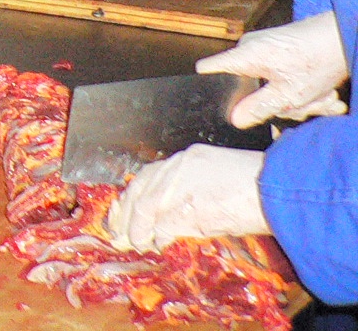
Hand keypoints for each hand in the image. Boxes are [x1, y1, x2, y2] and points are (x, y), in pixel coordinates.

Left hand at [106, 145, 269, 250]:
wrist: (281, 190)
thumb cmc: (262, 187)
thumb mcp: (220, 180)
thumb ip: (194, 190)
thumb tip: (174, 216)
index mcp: (189, 157)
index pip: (149, 174)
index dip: (133, 195)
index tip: (124, 208)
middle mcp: (181, 167)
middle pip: (140, 189)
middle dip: (127, 212)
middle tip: (120, 230)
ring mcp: (183, 186)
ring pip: (146, 207)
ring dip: (138, 228)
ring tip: (137, 242)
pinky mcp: (190, 207)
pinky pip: (163, 223)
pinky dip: (157, 236)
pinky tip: (157, 244)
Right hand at [195, 10, 348, 126]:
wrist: (346, 36)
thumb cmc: (319, 58)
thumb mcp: (290, 94)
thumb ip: (259, 108)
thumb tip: (236, 119)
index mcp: (246, 55)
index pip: (209, 69)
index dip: (209, 88)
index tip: (217, 106)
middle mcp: (251, 48)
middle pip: (249, 86)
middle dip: (280, 103)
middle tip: (303, 106)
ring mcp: (265, 48)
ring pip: (272, 84)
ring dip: (300, 98)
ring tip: (323, 98)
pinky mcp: (280, 51)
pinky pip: (283, 76)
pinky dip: (304, 88)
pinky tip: (325, 94)